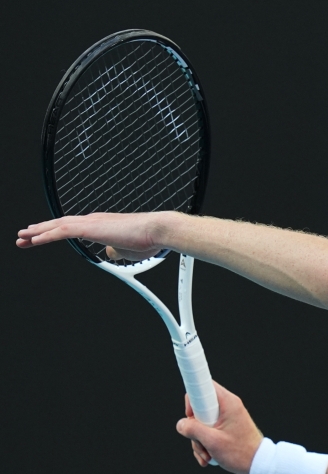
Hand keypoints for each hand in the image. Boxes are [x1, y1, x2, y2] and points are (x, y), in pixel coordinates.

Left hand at [16, 211, 174, 260]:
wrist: (157, 230)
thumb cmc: (147, 240)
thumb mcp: (127, 250)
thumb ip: (116, 250)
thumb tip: (110, 253)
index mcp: (101, 224)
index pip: (72, 227)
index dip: (55, 232)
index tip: (42, 238)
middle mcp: (93, 220)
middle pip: (60, 224)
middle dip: (40, 231)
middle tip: (24, 236)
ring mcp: (91, 222)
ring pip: (57, 226)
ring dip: (38, 232)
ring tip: (23, 237)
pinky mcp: (90, 227)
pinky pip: (62, 231)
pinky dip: (46, 235)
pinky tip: (34, 240)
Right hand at [176, 381, 263, 473]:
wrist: (257, 464)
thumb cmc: (240, 452)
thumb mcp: (212, 441)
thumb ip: (193, 430)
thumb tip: (181, 424)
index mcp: (228, 403)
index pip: (205, 386)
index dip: (193, 399)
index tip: (190, 415)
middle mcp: (227, 406)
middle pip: (199, 409)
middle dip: (195, 429)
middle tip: (200, 442)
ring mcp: (226, 417)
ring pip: (202, 423)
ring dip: (199, 441)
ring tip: (207, 455)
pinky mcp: (225, 428)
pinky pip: (208, 431)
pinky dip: (205, 444)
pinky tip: (208, 457)